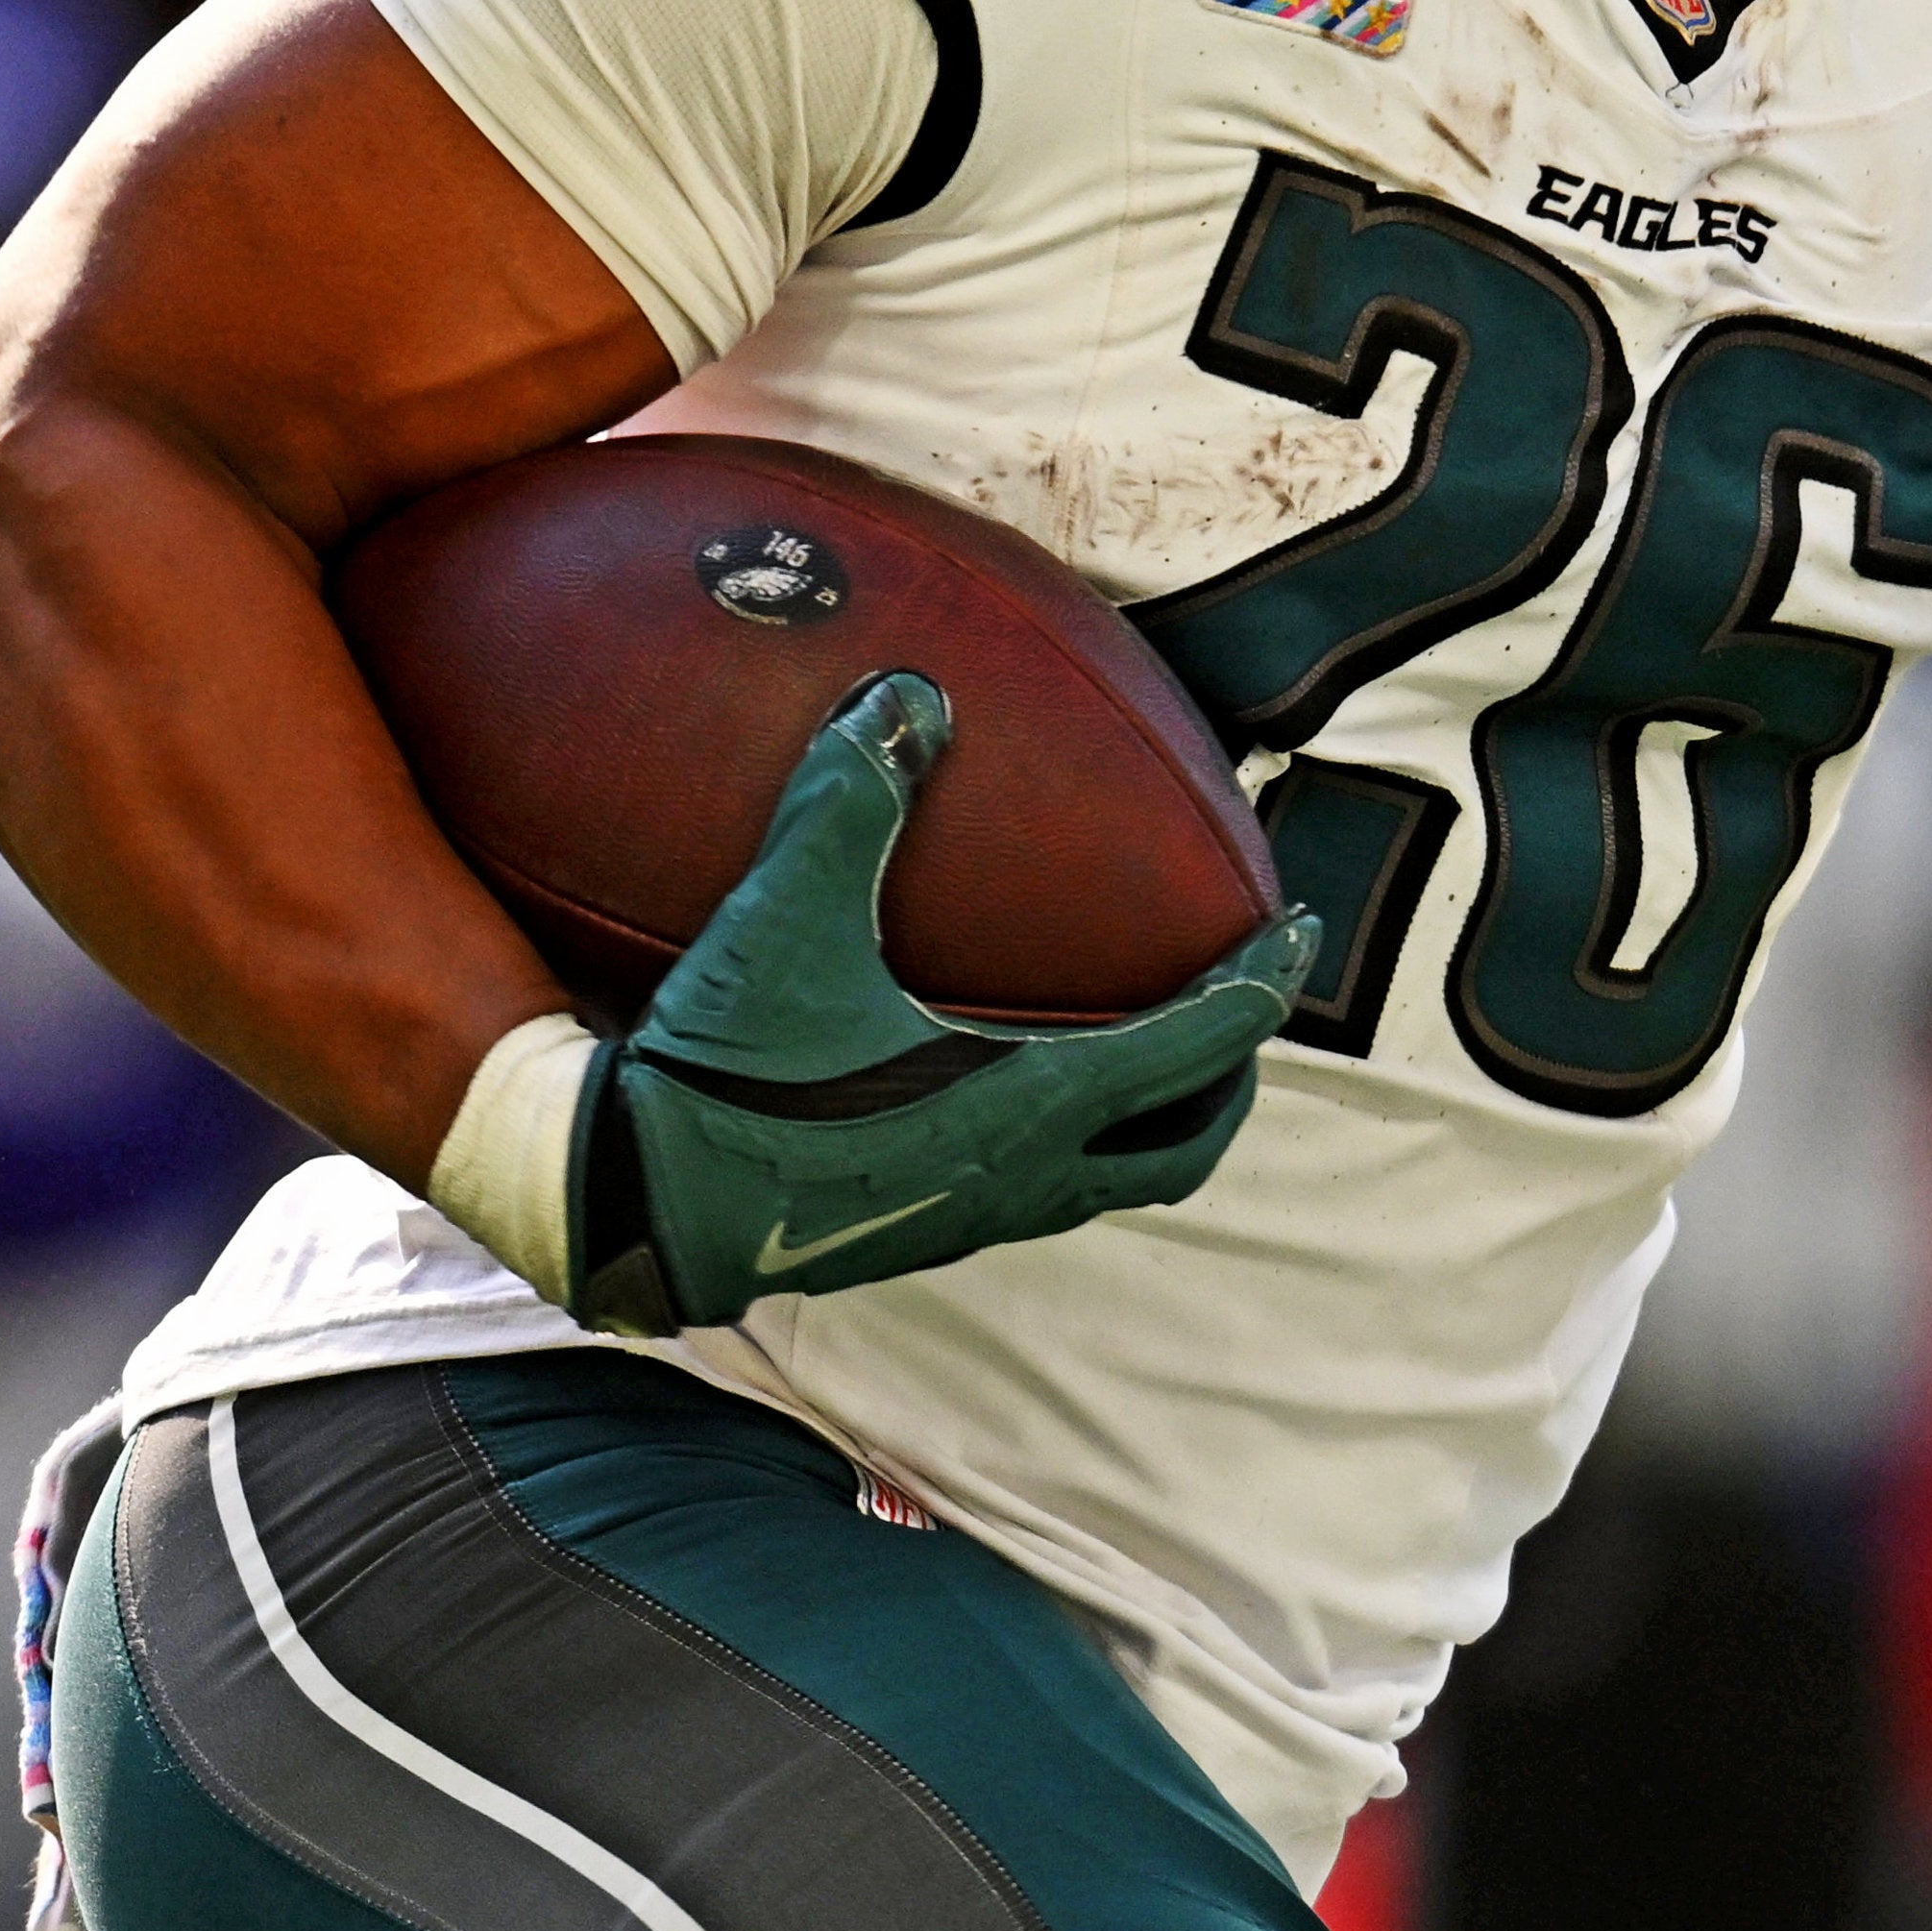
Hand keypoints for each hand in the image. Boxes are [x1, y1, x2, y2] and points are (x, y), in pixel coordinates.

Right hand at [567, 673, 1311, 1335]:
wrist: (636, 1207)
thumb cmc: (725, 1071)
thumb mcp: (789, 918)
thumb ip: (851, 799)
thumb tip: (904, 695)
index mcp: (1034, 1102)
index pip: (1201, 1043)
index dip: (1259, 981)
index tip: (1295, 932)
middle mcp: (1026, 1175)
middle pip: (1184, 1142)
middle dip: (1228, 1077)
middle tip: (1239, 1009)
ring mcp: (976, 1219)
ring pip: (1112, 1180)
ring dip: (1151, 1120)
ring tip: (1150, 1054)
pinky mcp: (920, 1235)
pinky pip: (1038, 1191)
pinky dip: (1067, 1139)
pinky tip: (1012, 1088)